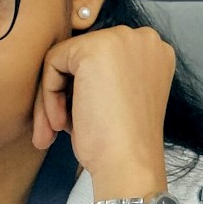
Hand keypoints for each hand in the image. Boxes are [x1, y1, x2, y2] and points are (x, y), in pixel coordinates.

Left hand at [32, 25, 175, 200]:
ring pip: (65, 60)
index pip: (101, 59)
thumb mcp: (120, 99)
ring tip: (56, 130)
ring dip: (53, 97)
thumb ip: (104, 76)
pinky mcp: (94, 48)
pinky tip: (61, 122)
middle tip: (57, 129)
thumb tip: (66, 68)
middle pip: (82, 56)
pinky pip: (53, 63)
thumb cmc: (123, 143)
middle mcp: (143, 39)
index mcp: (154, 52)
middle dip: (65, 94)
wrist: (129, 164)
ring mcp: (120, 39)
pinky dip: (49, 94)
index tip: (76, 120)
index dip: (83, 90)